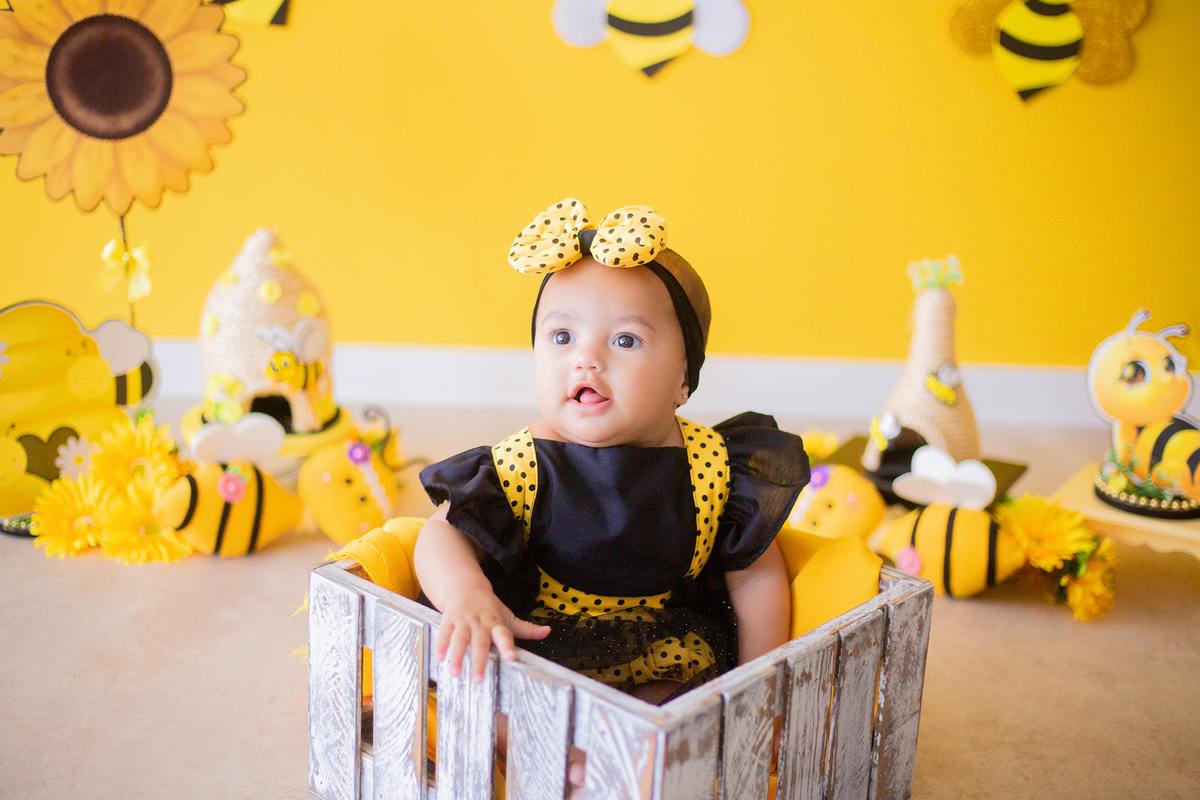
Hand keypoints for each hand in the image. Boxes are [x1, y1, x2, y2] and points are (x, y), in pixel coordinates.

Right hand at [434, 588, 550, 682]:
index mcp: (496, 623)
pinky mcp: (449, 619)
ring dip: (457, 656)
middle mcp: (481, 623)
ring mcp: (464, 621)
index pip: (504, 635)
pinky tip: (439, 658)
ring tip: (455, 673)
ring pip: (460, 639)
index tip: (510, 658)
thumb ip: (526, 628)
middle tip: (477, 680)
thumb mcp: (508, 616)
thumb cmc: (490, 608)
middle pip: (480, 642)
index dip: (507, 646)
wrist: (467, 588)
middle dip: (478, 661)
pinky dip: (441, 645)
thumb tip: (548, 631)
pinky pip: (445, 633)